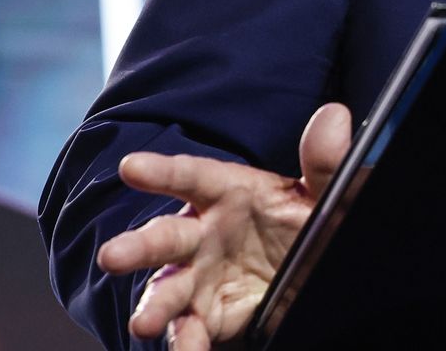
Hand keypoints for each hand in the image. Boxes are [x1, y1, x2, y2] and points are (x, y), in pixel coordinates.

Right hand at [96, 103, 351, 349]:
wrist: (318, 266)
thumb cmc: (313, 220)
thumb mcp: (325, 194)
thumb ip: (325, 162)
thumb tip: (333, 117)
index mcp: (230, 192)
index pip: (192, 176)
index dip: (162, 171)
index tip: (131, 166)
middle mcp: (204, 233)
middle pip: (164, 237)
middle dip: (137, 246)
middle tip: (113, 256)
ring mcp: (202, 275)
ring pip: (168, 288)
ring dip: (153, 304)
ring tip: (144, 322)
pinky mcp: (210, 313)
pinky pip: (192, 328)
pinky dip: (186, 342)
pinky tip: (187, 350)